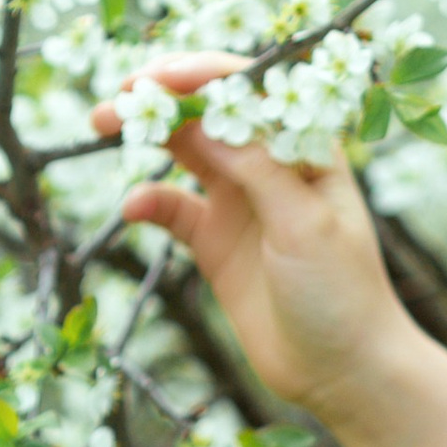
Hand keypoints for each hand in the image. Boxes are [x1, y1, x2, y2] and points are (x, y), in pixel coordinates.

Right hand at [96, 50, 415, 433]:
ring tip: (103, 123)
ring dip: (145, 133)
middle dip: (164, 96)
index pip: (253, 90)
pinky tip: (133, 206)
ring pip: (184, 149)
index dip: (204, 74)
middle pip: (210, 111)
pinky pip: (170, 208)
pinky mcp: (215, 243)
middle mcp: (271, 166)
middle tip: (117, 96)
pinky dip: (148, 200)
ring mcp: (241, 202)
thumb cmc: (343, 293)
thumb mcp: (306, 225)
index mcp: (306, 150)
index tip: (159, 76)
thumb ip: (257, 171)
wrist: (344, 371)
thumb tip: (205, 122)